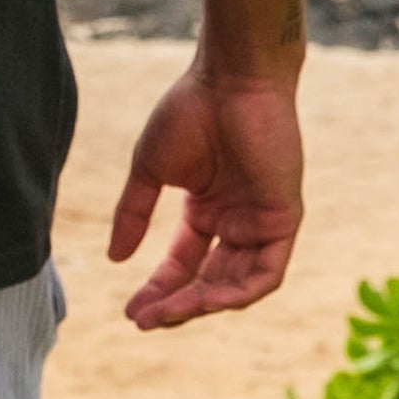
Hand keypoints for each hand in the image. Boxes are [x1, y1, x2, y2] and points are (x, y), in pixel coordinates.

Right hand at [107, 63, 305, 325]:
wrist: (230, 79)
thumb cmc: (191, 111)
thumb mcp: (150, 171)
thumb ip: (134, 214)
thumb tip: (114, 259)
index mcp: (208, 209)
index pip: (184, 264)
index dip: (159, 289)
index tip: (131, 312)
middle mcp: (237, 221)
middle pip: (209, 281)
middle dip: (177, 304)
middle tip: (144, 319)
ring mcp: (262, 222)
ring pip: (237, 285)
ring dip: (202, 304)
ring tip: (168, 312)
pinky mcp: (284, 218)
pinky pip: (267, 274)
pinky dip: (238, 293)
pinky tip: (205, 300)